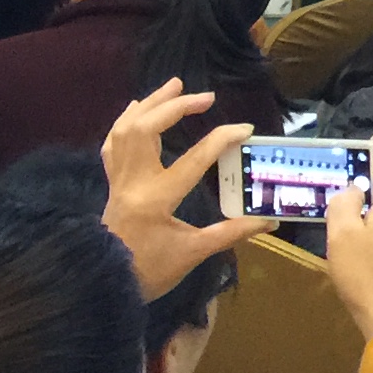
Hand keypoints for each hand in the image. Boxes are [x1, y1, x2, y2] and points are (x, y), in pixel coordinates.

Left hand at [99, 83, 269, 297]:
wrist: (104, 285)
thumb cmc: (151, 271)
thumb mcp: (194, 253)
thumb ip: (230, 232)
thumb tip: (268, 220)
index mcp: (157, 199)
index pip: (194, 160)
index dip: (221, 139)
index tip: (245, 128)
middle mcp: (133, 183)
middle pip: (145, 130)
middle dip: (175, 107)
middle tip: (204, 96)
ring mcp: (118, 182)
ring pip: (124, 130)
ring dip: (149, 105)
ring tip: (172, 87)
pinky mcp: (112, 185)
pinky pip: (112, 144)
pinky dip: (125, 121)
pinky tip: (137, 109)